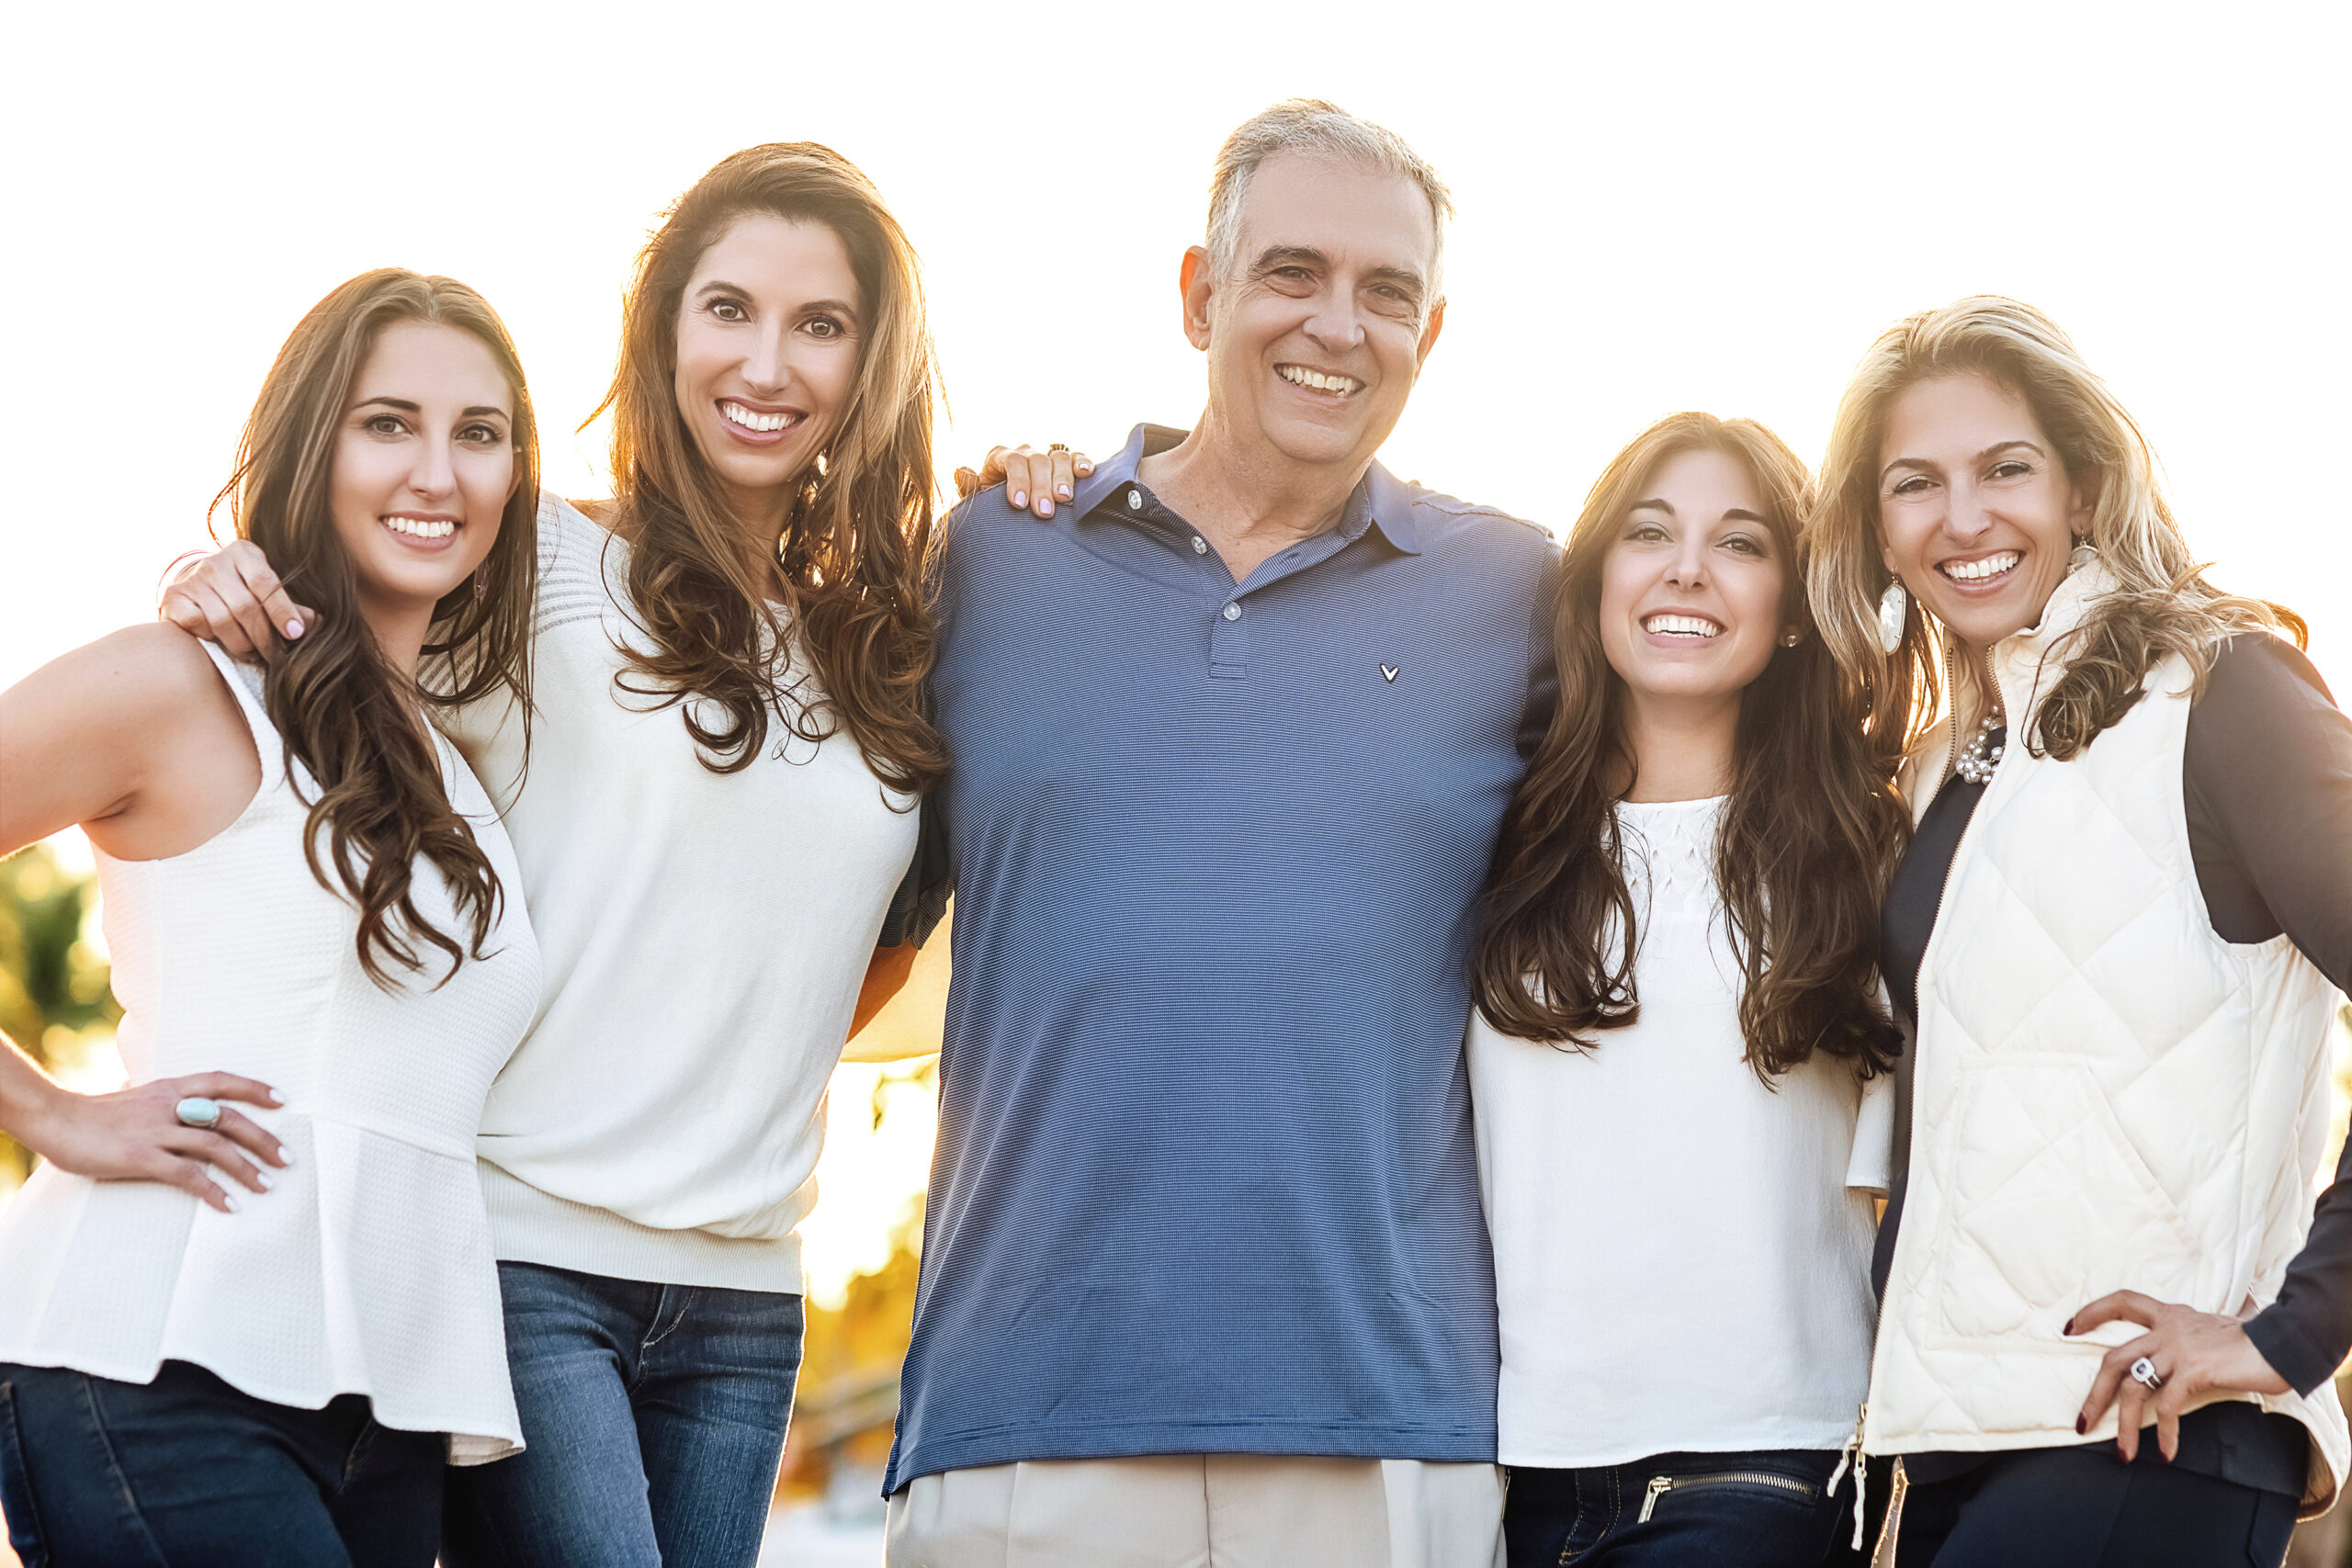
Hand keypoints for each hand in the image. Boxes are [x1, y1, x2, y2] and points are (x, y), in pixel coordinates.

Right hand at [21, 1072, 291, 1212]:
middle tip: (287, 1159)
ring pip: (215, 1147)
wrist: (56, 1119)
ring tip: (266, 1186)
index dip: (255, 1089)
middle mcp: (170, 1105)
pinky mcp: (141, 1156)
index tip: (283, 1101)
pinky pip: (187, 1175)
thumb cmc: (97, 1113)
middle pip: (229, 1118)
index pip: (222, 1080)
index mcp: (171, 1087)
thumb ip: (166, 1100)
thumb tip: (187, 1103)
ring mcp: (156, 1130)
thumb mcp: (139, 1096)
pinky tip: (228, 1205)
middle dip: (263, 1138)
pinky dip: (212, 1190)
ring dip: (246, 1168)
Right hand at [160, 540, 317, 660]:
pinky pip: (196, 624)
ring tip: (254, 654)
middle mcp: (215, 562)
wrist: (196, 586)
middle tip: (275, 655)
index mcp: (244, 552)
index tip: (295, 633)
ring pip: (222, 620)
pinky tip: (221, 642)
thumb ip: (289, 604)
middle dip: (264, 637)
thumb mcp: (267, 590)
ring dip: (241, 644)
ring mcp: (192, 579)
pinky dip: (211, 638)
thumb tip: (315, 621)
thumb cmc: (242, 590)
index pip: (265, 582)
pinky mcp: (174, 597)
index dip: (282, 610)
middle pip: (245, 606)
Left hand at [952, 445, 1092, 519]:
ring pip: (1059, 458)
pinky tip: (1086, 474)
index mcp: (1001, 457)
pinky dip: (1083, 463)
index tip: (1019, 505)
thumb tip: (961, 471)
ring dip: (1063, 478)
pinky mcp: (1068, 465)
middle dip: (1041, 487)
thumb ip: (969, 488)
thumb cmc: (992, 508)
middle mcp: (1026, 453)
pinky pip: (1077, 458)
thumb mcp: (977, 501)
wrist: (1009, 513)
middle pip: (1038, 461)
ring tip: (1065, 499)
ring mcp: (1047, 457)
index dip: (1018, 481)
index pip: (1013, 461)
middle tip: (1044, 512)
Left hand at [2069, 1289, 2290, 1461]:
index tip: (2069, 1328)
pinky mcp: (2194, 1369)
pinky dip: (2164, 1431)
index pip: (2123, 1302)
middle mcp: (2168, 1329)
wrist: (2284, 1343)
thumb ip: (2189, 1339)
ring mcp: (2179, 1348)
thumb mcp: (2211, 1331)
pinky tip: (2165, 1452)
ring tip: (2122, 1453)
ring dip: (2124, 1424)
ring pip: (2133, 1386)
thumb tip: (2173, 1361)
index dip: (2094, 1312)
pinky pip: (2167, 1404)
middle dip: (2094, 1394)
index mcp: (2170, 1315)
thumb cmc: (2252, 1342)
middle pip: (2113, 1359)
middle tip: (2081, 1422)